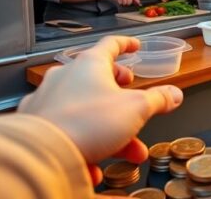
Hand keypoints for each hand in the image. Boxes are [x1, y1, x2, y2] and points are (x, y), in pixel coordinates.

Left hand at [18, 36, 182, 184]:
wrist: (43, 152)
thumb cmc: (87, 123)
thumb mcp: (135, 109)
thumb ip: (157, 100)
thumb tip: (174, 94)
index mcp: (89, 64)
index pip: (111, 45)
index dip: (127, 45)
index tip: (135, 47)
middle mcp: (65, 76)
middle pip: (99, 81)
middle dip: (123, 99)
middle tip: (134, 104)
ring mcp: (48, 99)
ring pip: (85, 110)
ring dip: (110, 129)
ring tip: (127, 151)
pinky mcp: (37, 123)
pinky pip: (67, 129)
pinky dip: (84, 143)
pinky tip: (94, 165)